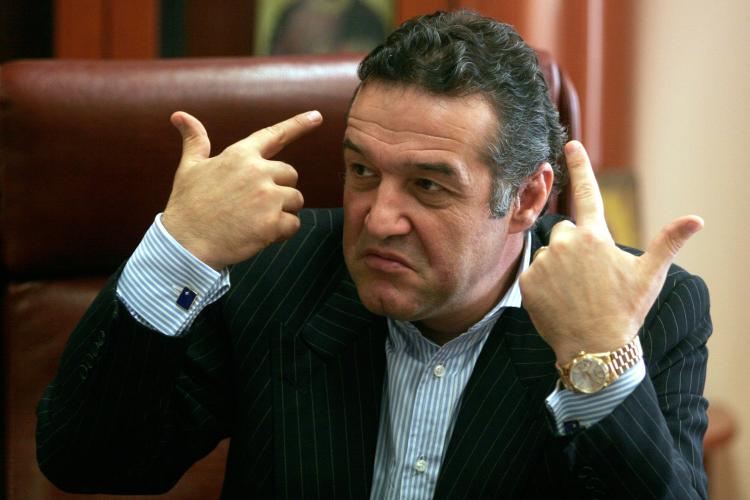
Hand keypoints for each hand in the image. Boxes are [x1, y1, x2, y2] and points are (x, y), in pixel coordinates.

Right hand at [162, 110, 322, 269]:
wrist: (185, 244)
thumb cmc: (187, 206)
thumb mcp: (189, 168)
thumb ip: (195, 141)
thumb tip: (179, 115)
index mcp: (240, 155)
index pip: (274, 135)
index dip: (298, 124)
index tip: (317, 116)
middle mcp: (257, 172)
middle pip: (290, 174)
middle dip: (280, 189)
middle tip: (256, 205)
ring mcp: (267, 197)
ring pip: (296, 200)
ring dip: (283, 211)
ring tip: (255, 220)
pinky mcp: (272, 223)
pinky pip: (294, 224)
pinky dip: (282, 232)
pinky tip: (260, 235)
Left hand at [519, 141, 702, 363]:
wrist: (594, 349)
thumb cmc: (625, 311)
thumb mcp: (648, 275)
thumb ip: (668, 242)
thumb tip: (697, 218)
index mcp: (595, 236)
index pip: (587, 192)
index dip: (580, 165)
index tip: (570, 143)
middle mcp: (565, 244)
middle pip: (566, 232)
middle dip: (576, 247)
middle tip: (590, 277)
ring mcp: (544, 263)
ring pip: (549, 254)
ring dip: (559, 266)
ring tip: (575, 293)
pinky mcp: (527, 281)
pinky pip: (534, 274)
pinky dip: (544, 284)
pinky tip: (558, 301)